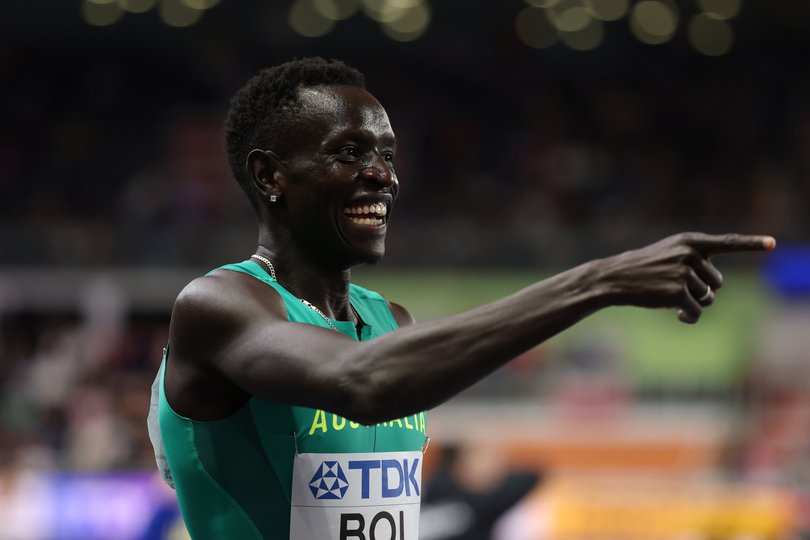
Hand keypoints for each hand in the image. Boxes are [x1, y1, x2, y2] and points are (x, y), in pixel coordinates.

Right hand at [597, 232, 775, 323]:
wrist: (614, 278)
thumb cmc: (644, 269)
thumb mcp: (669, 254)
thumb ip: (695, 262)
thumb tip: (714, 291)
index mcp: (689, 240)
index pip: (727, 242)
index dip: (752, 244)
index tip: (773, 243)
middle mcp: (689, 254)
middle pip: (717, 281)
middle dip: (703, 289)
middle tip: (678, 288)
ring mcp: (683, 272)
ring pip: (708, 297)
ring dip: (694, 302)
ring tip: (671, 296)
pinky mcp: (676, 292)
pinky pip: (697, 311)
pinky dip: (690, 316)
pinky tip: (678, 316)